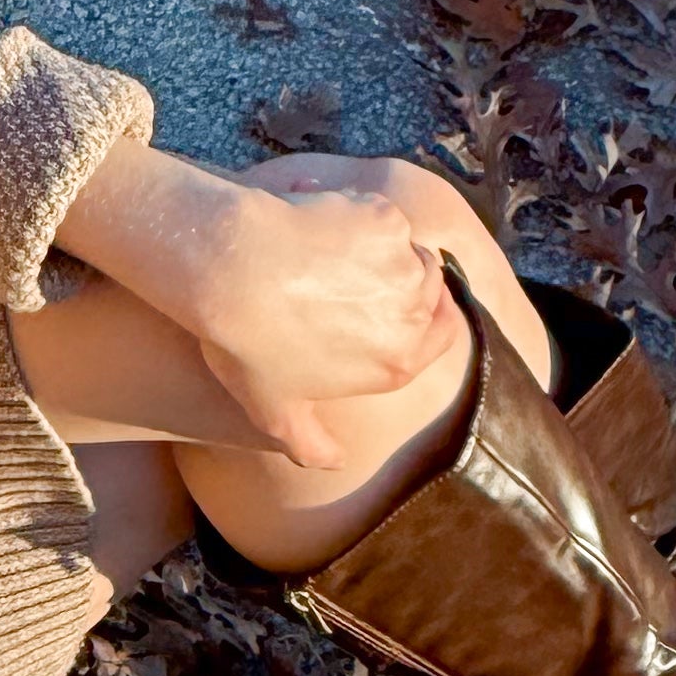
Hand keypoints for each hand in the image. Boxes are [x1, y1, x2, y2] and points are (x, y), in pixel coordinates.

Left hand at [187, 170, 466, 466]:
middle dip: (397, 280)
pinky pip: (379, 212)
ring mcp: (403, 261)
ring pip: (406, 247)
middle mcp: (414, 312)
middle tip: (350, 274)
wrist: (231, 274)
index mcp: (399, 361)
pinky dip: (352, 211)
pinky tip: (312, 217)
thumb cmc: (247, 345)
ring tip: (324, 246)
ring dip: (377, 245)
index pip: (444, 334)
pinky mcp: (384, 217)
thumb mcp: (273, 411)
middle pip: (427, 286)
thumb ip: (310, 445)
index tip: (400, 305)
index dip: (426, 318)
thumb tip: (333, 464)